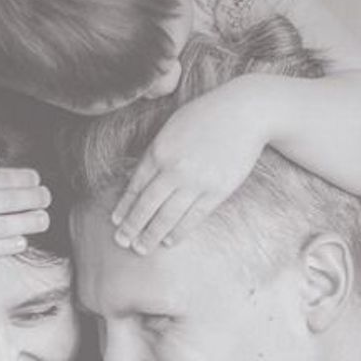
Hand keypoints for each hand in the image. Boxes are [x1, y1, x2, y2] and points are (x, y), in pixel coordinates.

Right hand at [0, 140, 50, 262]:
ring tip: (43, 220)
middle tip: (46, 199)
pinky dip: (6, 245)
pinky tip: (20, 241)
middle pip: (8, 201)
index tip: (36, 180)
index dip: (25, 180)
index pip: (3, 178)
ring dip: (28, 222)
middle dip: (33, 200)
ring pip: (2, 226)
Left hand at [111, 77, 267, 253]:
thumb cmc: (206, 115)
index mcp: (160, 151)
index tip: (116, 221)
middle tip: (121, 242)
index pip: (136, 186)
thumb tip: (137, 179)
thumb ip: (155, 153)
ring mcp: (197, 182)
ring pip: (168, 216)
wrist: (245, 112)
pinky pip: (194, 217)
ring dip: (152, 235)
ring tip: (141, 249)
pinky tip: (169, 241)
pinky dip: (179, 231)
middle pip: (147, 205)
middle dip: (132, 226)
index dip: (124, 207)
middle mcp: (175, 169)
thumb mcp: (172, 128)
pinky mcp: (218, 191)